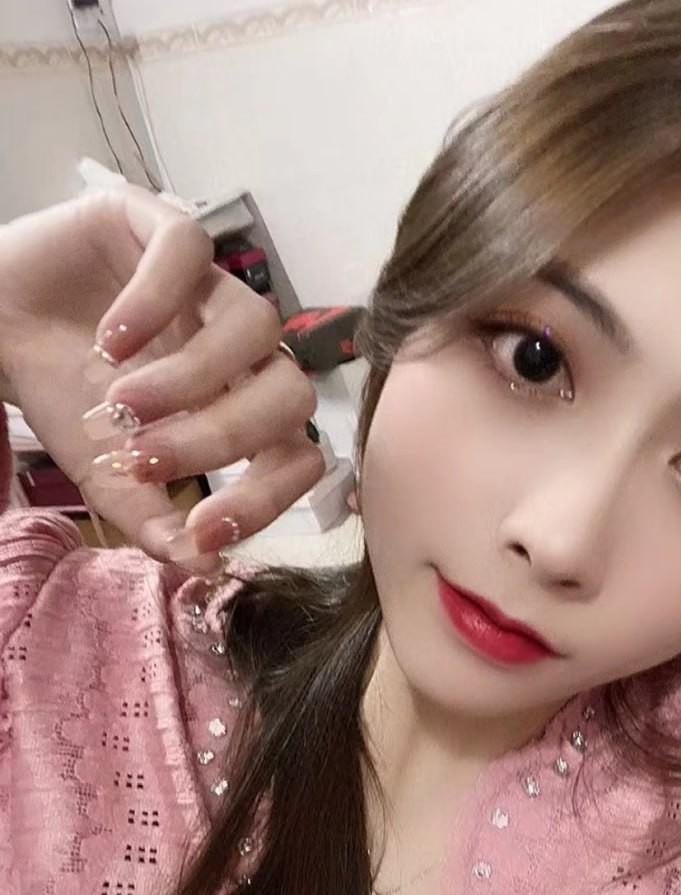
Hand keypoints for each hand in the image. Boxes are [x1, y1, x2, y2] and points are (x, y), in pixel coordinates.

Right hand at [0, 185, 322, 570]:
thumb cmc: (64, 400)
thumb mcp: (109, 478)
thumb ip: (158, 523)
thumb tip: (207, 564)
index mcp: (244, 408)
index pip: (299, 452)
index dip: (266, 496)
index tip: (203, 526)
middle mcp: (243, 349)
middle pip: (290, 392)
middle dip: (222, 437)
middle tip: (142, 456)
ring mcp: (211, 286)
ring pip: (257, 325)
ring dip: (189, 377)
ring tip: (118, 401)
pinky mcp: (163, 227)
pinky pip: (191, 253)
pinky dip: (155, 302)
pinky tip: (109, 339)